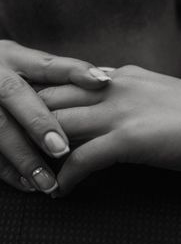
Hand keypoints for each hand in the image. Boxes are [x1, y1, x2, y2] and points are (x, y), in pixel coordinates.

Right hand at [0, 40, 110, 192]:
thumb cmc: (7, 78)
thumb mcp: (25, 67)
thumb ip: (61, 76)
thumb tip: (107, 80)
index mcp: (15, 58)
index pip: (48, 64)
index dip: (74, 71)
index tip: (102, 81)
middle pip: (15, 95)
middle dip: (39, 123)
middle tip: (62, 149)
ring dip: (24, 157)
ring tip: (48, 182)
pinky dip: (6, 169)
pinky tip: (27, 185)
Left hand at [39, 65, 180, 195]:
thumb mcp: (161, 96)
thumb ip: (133, 97)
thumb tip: (111, 110)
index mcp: (121, 75)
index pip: (63, 82)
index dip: (41, 104)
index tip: (31, 127)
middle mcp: (115, 86)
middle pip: (49, 99)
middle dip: (27, 125)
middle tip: (16, 152)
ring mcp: (122, 110)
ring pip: (57, 127)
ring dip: (38, 154)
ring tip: (30, 176)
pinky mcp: (132, 137)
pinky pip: (83, 159)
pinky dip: (67, 178)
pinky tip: (62, 191)